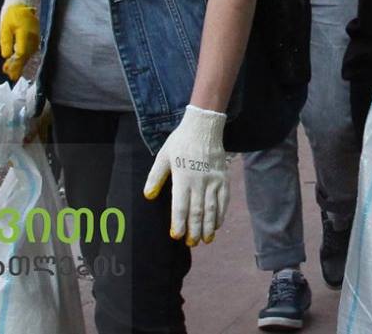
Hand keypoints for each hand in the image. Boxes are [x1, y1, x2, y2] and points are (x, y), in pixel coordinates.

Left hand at [0, 0, 39, 80]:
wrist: (21, 3)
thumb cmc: (11, 14)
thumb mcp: (4, 27)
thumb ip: (6, 41)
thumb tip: (7, 56)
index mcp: (25, 32)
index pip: (21, 51)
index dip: (14, 62)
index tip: (7, 70)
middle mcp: (33, 36)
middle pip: (26, 55)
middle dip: (18, 66)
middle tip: (10, 77)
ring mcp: (36, 37)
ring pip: (29, 54)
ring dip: (21, 64)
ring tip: (13, 74)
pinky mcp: (36, 38)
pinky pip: (30, 50)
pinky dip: (24, 58)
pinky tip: (19, 64)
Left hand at [143, 105, 229, 244]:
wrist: (204, 127)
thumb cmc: (181, 142)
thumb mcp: (163, 156)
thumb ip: (155, 177)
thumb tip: (148, 196)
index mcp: (183, 177)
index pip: (180, 206)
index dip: (179, 223)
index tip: (176, 236)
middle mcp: (199, 181)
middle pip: (197, 211)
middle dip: (194, 230)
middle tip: (192, 243)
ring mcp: (213, 180)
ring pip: (212, 209)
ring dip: (209, 226)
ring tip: (205, 240)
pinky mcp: (223, 178)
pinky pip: (224, 200)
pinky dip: (221, 214)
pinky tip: (217, 224)